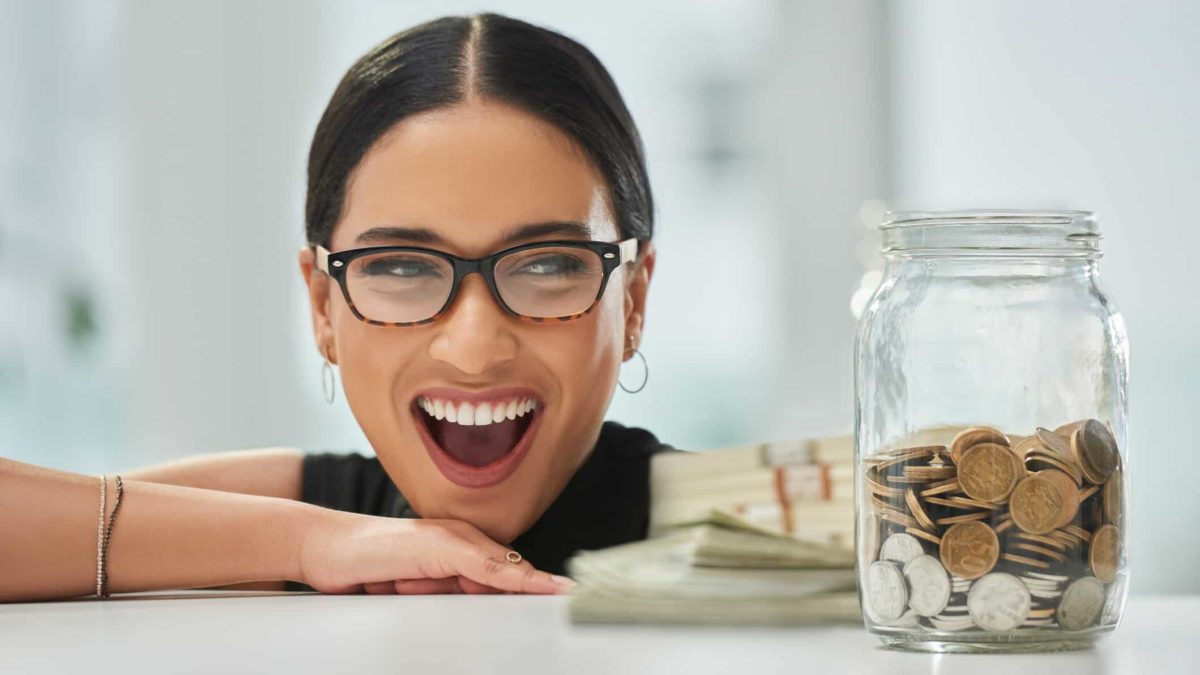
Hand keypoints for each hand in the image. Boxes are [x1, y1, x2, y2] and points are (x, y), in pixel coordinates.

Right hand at [297, 510, 573, 594]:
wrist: (326, 548)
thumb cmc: (367, 565)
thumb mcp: (415, 582)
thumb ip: (447, 585)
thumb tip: (480, 597)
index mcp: (457, 548)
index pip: (505, 570)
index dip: (538, 584)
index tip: (571, 595)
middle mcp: (459, 540)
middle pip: (510, 570)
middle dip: (542, 586)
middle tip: (577, 598)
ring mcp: (450, 540)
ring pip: (501, 569)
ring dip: (527, 585)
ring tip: (530, 595)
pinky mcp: (437, 546)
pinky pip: (481, 565)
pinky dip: (509, 577)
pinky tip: (533, 585)